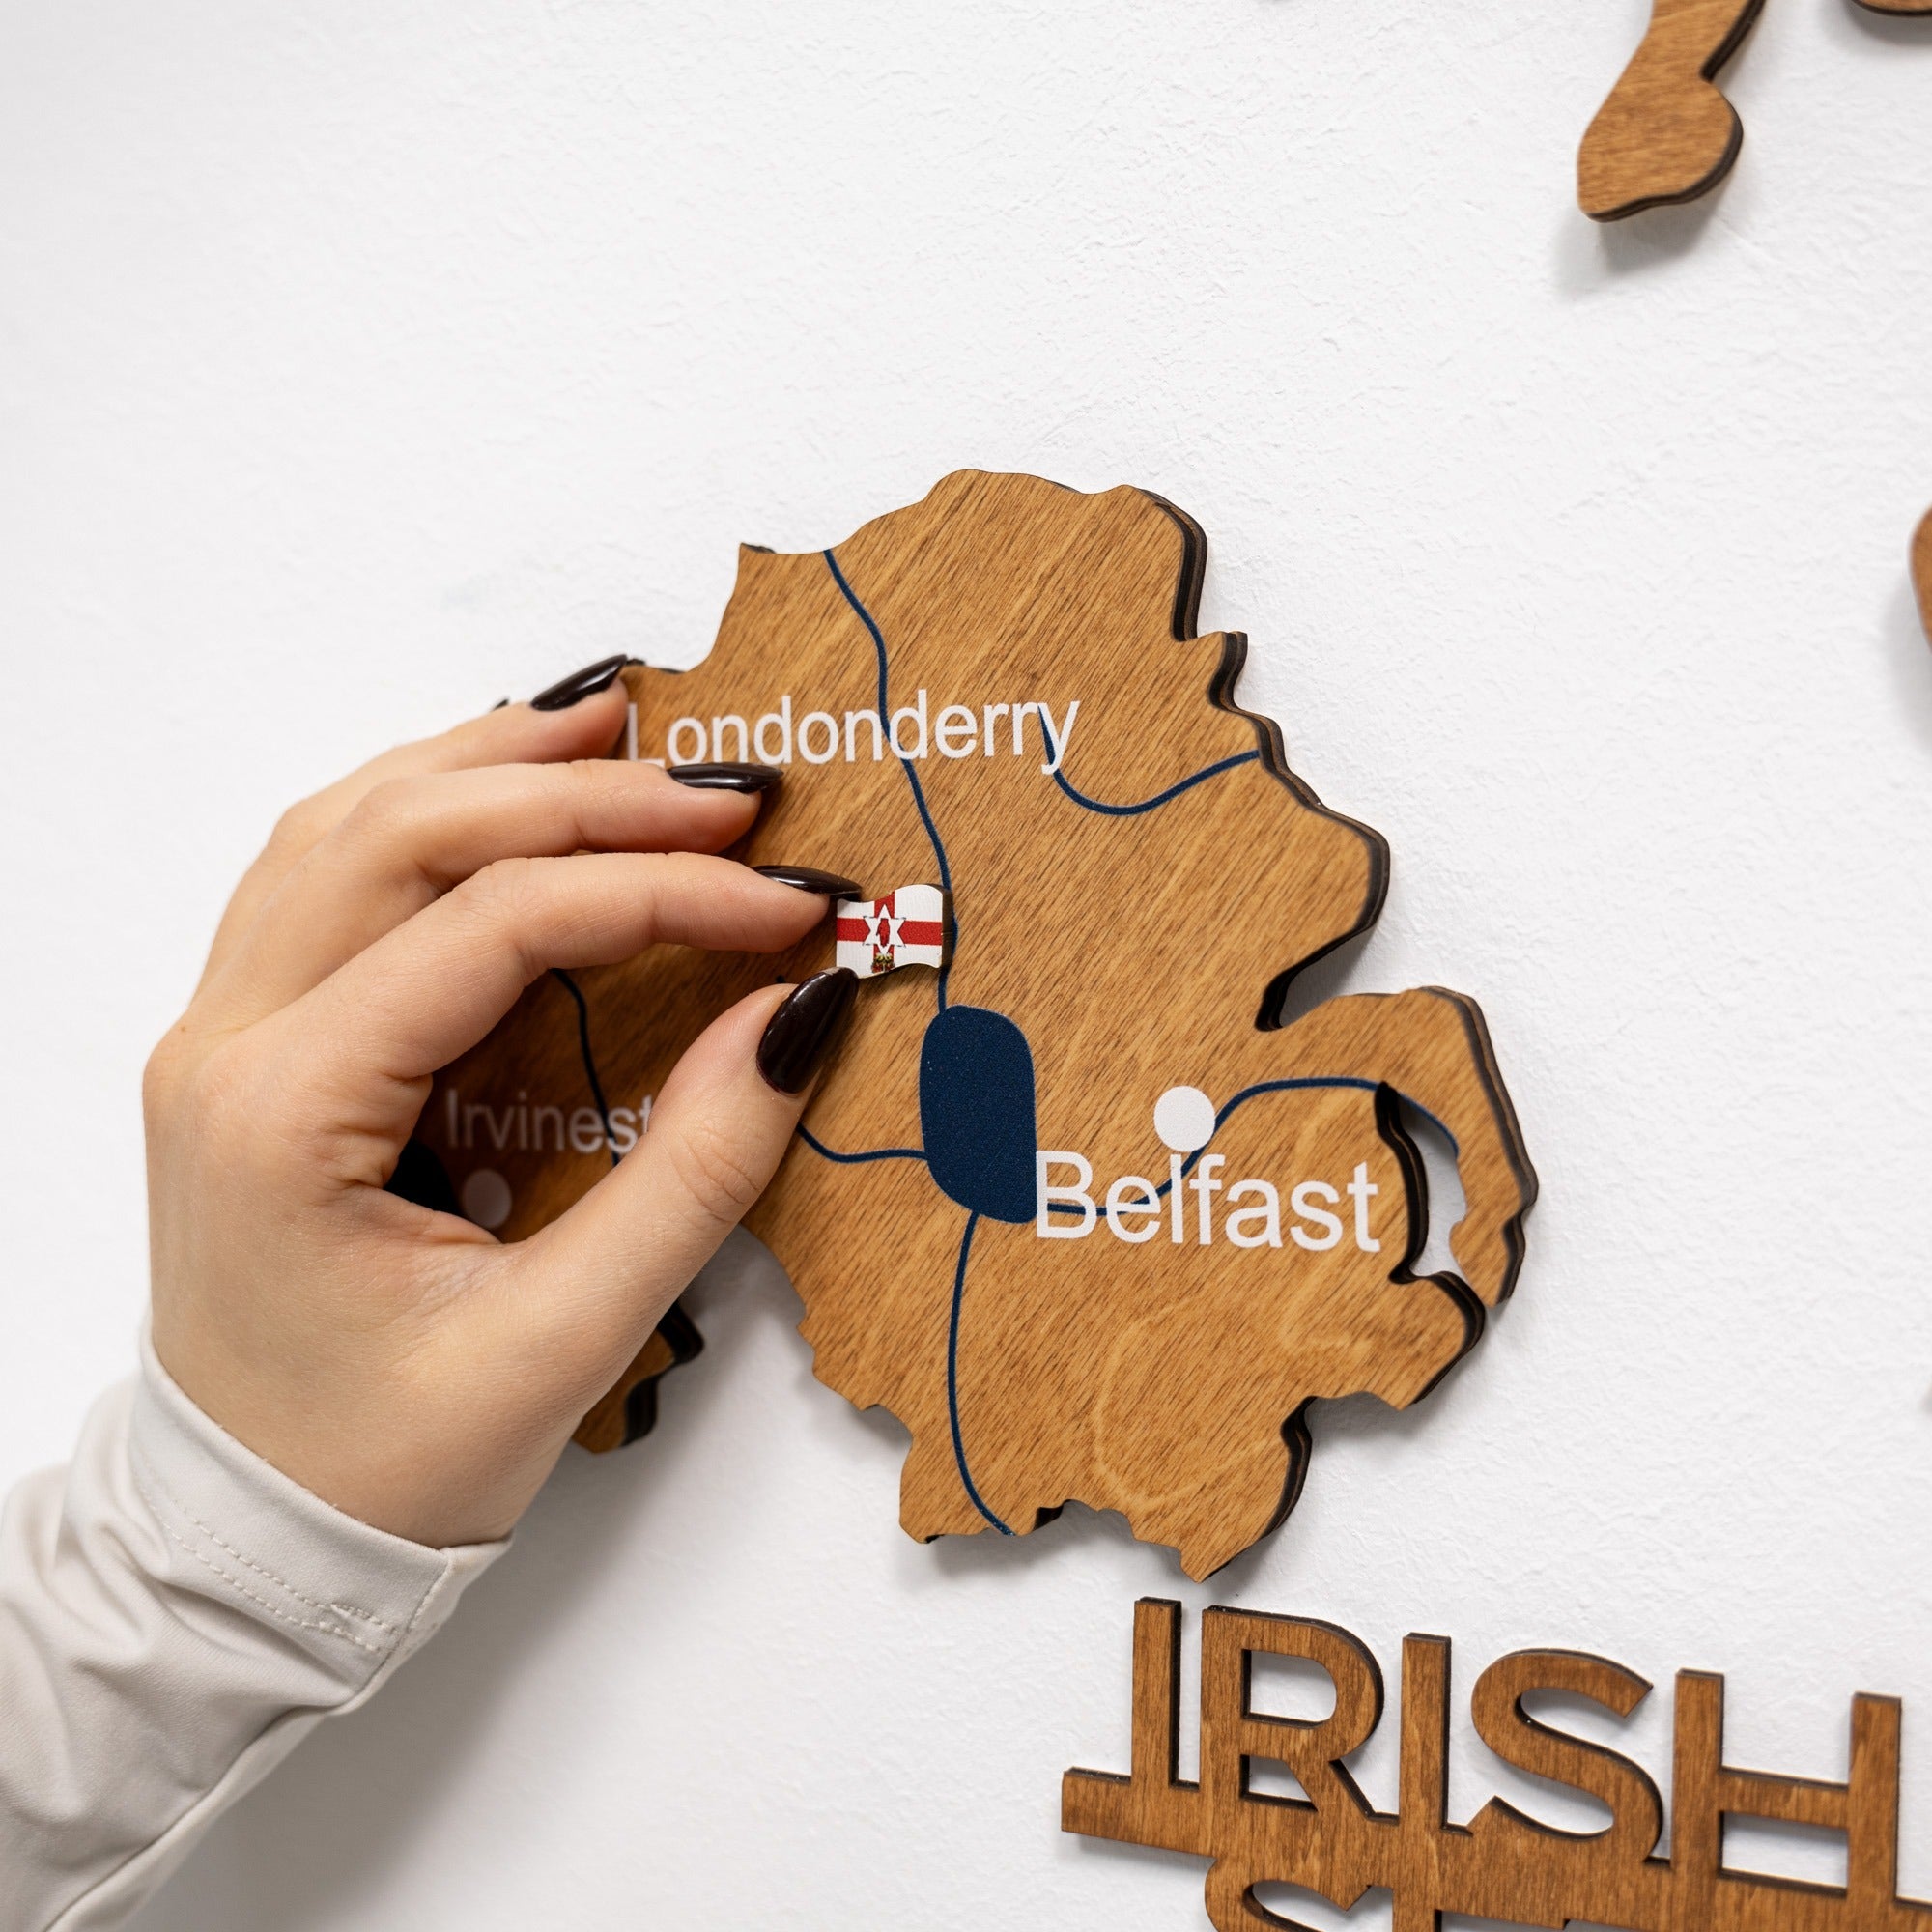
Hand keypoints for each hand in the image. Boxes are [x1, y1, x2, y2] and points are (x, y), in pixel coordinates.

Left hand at [144, 661, 856, 1547]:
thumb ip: (693, 1174)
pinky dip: (424, 805)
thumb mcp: (564, 1342)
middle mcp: (229, 1044)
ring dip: (490, 762)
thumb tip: (798, 1018)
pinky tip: (505, 787)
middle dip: (588, 795)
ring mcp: (224, 1033)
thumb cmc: (382, 1466)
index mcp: (287, 1114)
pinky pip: (325, 871)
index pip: (495, 928)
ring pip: (345, 823)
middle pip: (407, 833)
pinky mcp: (252, 1044)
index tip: (791, 904)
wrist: (244, 1534)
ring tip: (623, 724)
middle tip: (734, 793)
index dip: (663, 894)